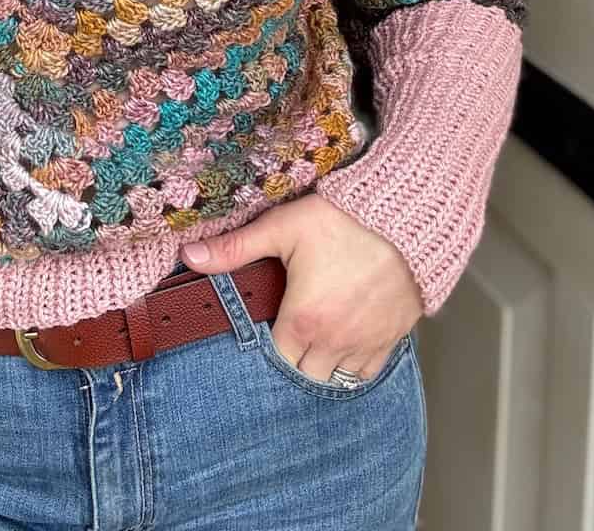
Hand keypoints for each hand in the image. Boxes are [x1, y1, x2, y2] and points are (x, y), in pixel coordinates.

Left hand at [181, 193, 422, 381]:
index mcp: (304, 320)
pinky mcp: (393, 338)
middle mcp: (335, 341)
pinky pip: (369, 371)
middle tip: (291, 329)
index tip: (268, 324)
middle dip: (295, 357)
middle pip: (306, 374)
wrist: (405, 216)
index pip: (277, 358)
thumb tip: (188, 257)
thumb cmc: (342, 219)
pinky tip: (346, 339)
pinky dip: (355, 363)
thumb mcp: (282, 227)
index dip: (269, 344)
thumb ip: (235, 248)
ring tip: (316, 336)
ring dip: (324, 363)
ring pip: (338, 377)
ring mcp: (367, 343)